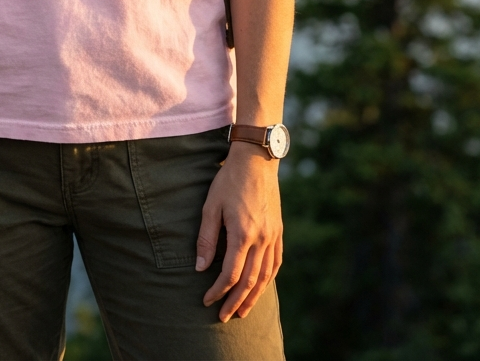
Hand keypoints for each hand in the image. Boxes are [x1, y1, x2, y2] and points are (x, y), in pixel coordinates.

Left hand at [195, 141, 283, 321]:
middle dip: (236, 302)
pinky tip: (260, 286)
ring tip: (242, 310)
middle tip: (224, 317)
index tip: (206, 300)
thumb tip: (200, 268)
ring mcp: (273, 236)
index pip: (231, 274)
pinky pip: (276, 263)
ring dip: (254, 296)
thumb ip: (206, 238)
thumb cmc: (229, 181)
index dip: (218, 291)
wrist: (256, 161)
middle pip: (250, 281)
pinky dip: (267, 279)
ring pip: (265, 276)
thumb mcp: (211, 206)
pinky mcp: (278, 231)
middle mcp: (262, 239)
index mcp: (243, 234)